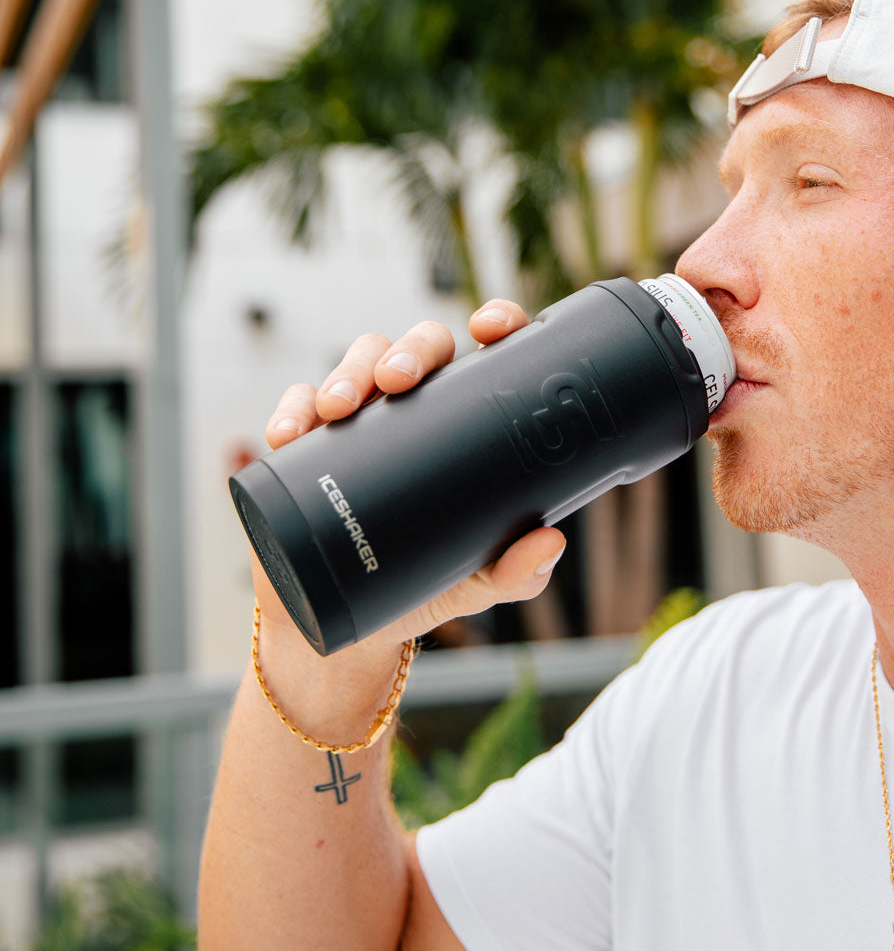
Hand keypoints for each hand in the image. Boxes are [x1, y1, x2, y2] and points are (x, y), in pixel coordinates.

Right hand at [252, 300, 566, 670]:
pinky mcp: (308, 443)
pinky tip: (287, 435)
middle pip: (419, 347)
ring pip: (357, 362)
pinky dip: (292, 411)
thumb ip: (516, 572)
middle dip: (408, 351)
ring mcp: (362, 421)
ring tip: (339, 409)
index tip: (490, 327)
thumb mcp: (476, 584)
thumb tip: (549, 543)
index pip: (488, 355)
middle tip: (398, 380)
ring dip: (347, 373)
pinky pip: (298, 405)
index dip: (495, 323)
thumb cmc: (423, 586)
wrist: (346, 626)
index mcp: (469, 424)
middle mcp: (418, 410)